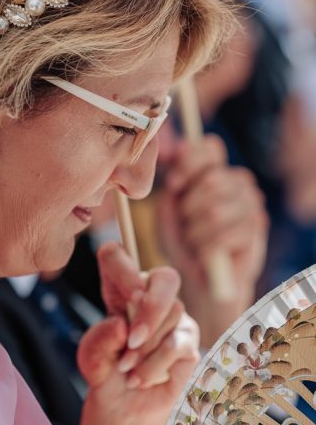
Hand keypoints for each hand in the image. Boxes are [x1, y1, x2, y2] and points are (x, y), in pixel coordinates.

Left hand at [75, 242, 198, 424]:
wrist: (123, 422)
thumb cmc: (106, 384)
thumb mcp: (91, 360)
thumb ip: (99, 339)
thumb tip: (121, 324)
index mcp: (119, 294)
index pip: (118, 257)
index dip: (121, 264)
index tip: (125, 293)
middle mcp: (149, 302)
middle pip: (164, 277)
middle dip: (150, 306)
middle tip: (131, 337)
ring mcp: (174, 323)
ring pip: (174, 313)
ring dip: (146, 346)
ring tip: (126, 370)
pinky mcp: (189, 348)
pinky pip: (180, 344)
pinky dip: (156, 364)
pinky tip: (139, 380)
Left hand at [157, 135, 267, 345]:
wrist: (199, 277)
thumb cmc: (181, 240)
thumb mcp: (167, 210)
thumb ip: (174, 182)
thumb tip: (180, 148)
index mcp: (214, 170)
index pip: (210, 147)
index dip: (189, 163)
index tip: (173, 185)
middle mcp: (236, 180)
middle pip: (211, 180)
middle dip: (188, 208)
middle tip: (185, 224)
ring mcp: (251, 201)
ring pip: (216, 210)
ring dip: (196, 232)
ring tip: (194, 241)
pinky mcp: (258, 226)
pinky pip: (226, 234)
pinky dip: (206, 248)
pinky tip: (205, 254)